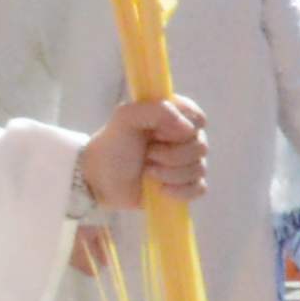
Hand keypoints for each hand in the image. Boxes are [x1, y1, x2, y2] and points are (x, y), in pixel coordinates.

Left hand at [75, 96, 207, 211]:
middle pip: (201, 147)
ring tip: (147, 172)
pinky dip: (180, 191)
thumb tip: (189, 129)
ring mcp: (185, 164)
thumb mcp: (126, 117)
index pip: (198, 119)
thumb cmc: (112, 145)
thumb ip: (157, 109)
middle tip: (148, 155)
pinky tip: (160, 189)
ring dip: (171, 174)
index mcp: (173, 118)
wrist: (98, 179)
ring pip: (199, 169)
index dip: (184, 128)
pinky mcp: (183, 186)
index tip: (159, 133)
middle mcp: (183, 140)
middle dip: (172, 155)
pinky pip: (198, 189)